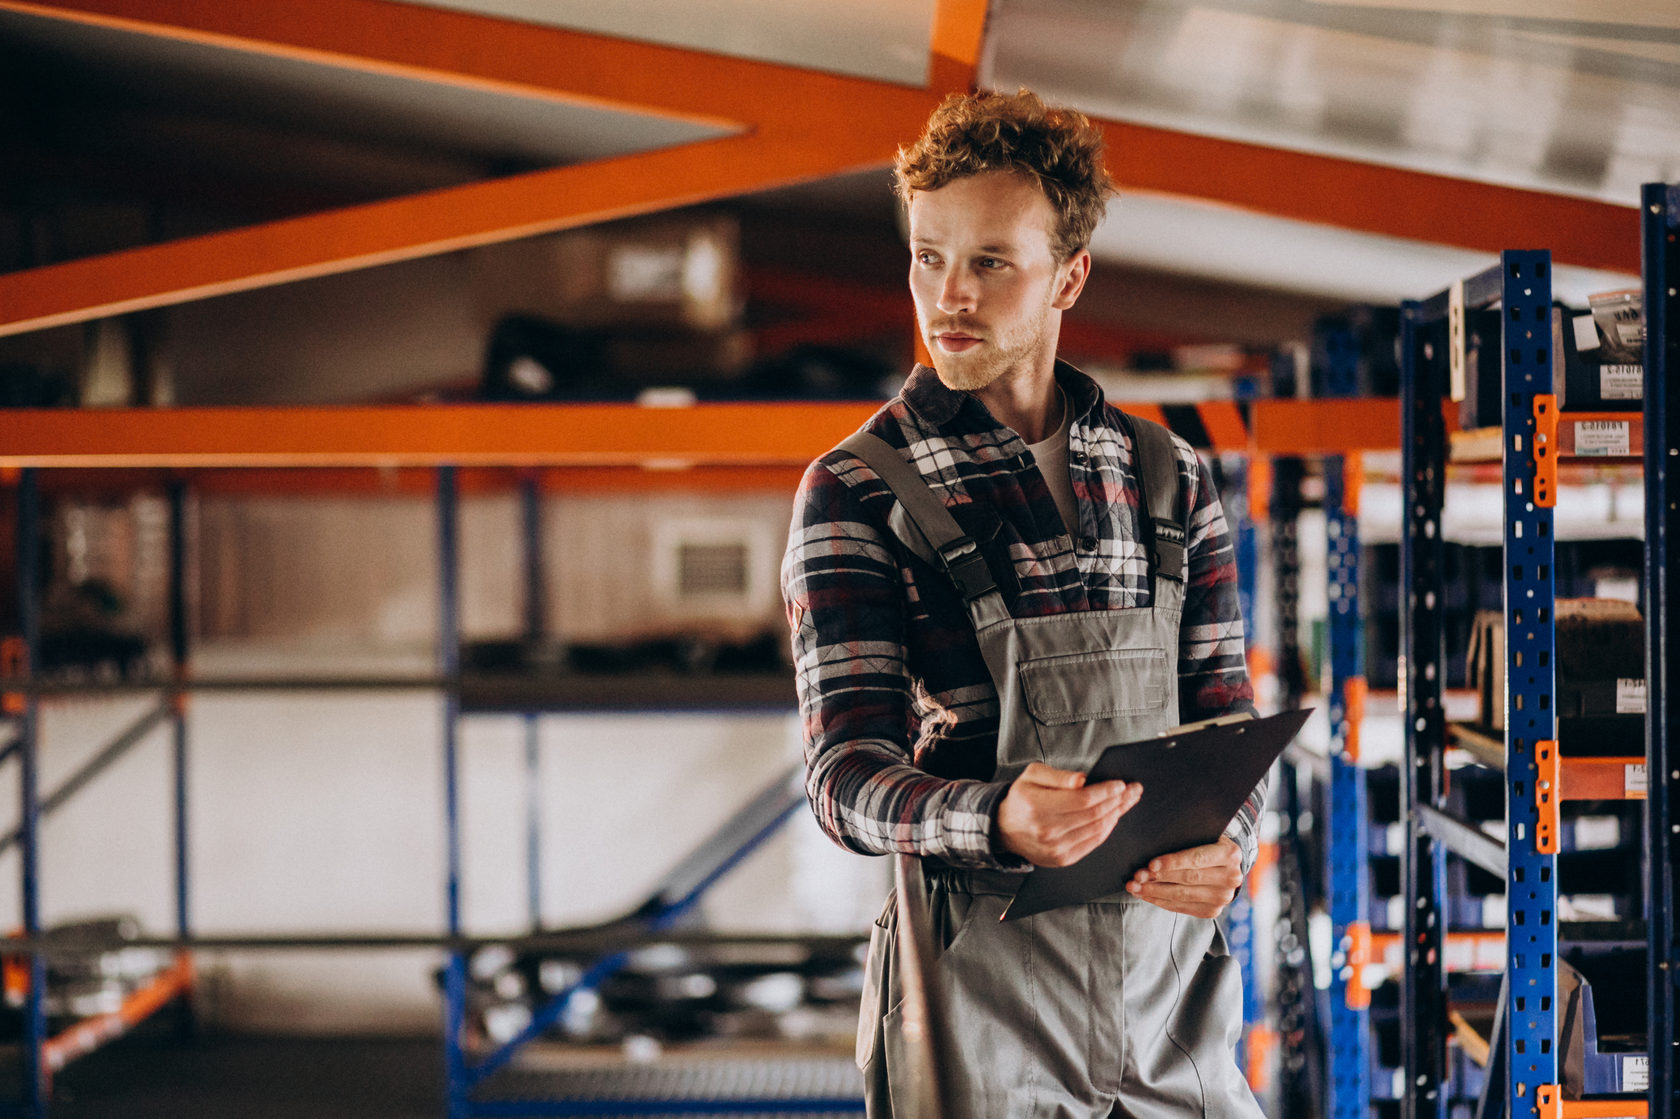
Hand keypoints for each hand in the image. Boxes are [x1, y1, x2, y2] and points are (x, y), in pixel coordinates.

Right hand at [997, 762, 1141, 867]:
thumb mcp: (1032, 775)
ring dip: (1117, 814)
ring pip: (1098, 829)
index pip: (1083, 799)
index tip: (1121, 783)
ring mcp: (1056, 848)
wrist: (1005, 829)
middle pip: (1094, 814)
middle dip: (1119, 800)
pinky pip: (1093, 843)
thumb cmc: (1022, 798)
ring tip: (1128, 801)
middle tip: (1134, 790)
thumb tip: (1082, 780)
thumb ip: (1058, 776)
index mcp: (1038, 806)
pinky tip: (1114, 817)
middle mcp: (1047, 830)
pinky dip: (1107, 829)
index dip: (1106, 791)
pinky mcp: (1063, 859)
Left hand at [1126, 835, 1242, 917]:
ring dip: (1154, 892)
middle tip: (1136, 876)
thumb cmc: (1205, 842)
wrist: (1223, 864)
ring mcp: (1223, 897)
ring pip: (1183, 895)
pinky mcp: (1212, 911)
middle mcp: (1231, 878)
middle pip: (1188, 879)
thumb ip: (1184, 836)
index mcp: (1230, 854)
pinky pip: (1181, 907)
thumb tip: (1151, 843)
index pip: (1198, 859)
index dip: (1173, 862)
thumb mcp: (1200, 833)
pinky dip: (1160, 901)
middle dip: (1158, 878)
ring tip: (1134, 887)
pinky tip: (1145, 895)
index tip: (1151, 864)